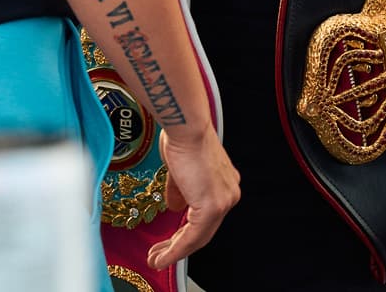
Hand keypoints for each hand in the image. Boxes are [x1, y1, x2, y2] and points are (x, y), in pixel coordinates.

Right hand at [147, 124, 239, 269]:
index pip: (207, 216)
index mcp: (225, 182)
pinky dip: (175, 250)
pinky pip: (191, 237)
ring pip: (198, 237)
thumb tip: (175, 206)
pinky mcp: (212, 207)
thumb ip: (180, 190)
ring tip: (157, 259)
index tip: (171, 241)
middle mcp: (229, 193)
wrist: (186, 126)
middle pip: (205, 230)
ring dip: (175, 251)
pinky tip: (162, 256)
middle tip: (161, 254)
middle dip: (180, 246)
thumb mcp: (180, 168)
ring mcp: (223, 201)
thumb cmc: (182, 135)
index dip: (187, 231)